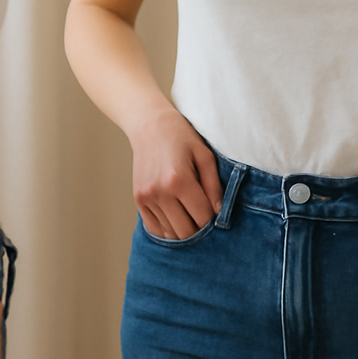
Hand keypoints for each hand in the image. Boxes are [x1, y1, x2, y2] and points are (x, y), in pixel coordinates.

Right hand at [127, 108, 222, 239]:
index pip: (203, 217)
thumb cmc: (180, 137)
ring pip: (171, 233)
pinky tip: (176, 217)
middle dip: (199, 229)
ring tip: (190, 213)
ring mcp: (146, 197)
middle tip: (203, 215)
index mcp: (180, 180)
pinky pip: (155, 229)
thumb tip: (219, 212)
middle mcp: (160, 192)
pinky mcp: (138, 200)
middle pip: (186, 231)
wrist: (149, 125)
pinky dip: (168, 229)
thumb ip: (213, 185)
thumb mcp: (204, 155)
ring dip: (184, 229)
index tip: (215, 211)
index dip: (213, 219)